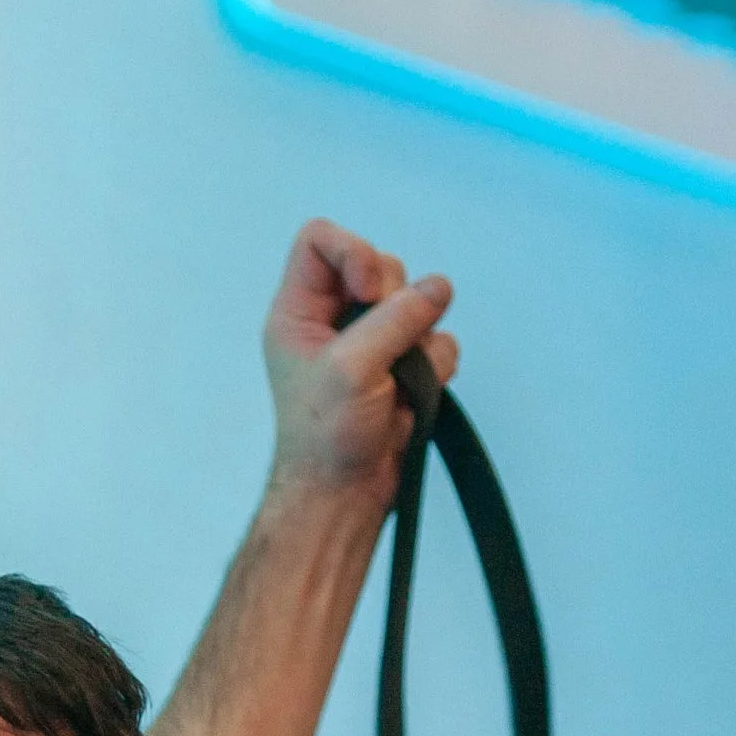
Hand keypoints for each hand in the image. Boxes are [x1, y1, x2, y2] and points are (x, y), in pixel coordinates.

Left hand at [260, 219, 459, 505]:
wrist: (345, 494)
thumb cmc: (325, 437)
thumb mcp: (351, 368)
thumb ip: (395, 319)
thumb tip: (436, 288)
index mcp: (299, 312)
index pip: (320, 241)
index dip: (352, 252)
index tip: (367, 291)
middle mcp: (333, 320)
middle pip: (379, 266)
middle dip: (394, 300)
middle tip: (384, 345)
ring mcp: (371, 342)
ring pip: (416, 302)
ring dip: (417, 338)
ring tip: (396, 380)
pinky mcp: (402, 366)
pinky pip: (437, 340)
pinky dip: (434, 366)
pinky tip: (413, 396)